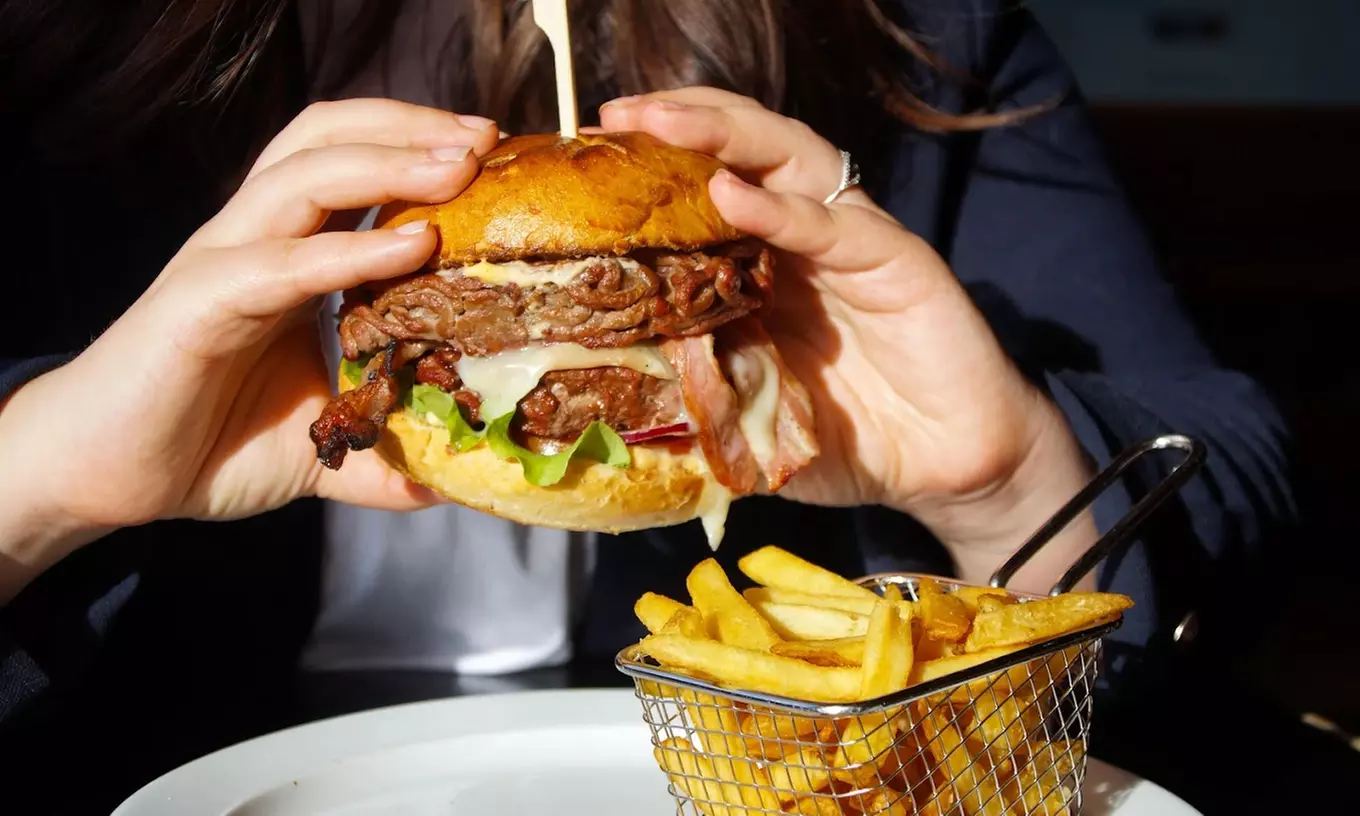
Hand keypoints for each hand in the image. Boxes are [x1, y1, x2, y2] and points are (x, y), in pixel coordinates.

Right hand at [0, 99, 500, 599]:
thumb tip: (447, 481)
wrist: (104, 475)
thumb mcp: (318, 445)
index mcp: (286, 254)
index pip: (352, 165)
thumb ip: (380, 456)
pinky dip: (350, 249)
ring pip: (305, 175)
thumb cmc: (204, 443)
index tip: (496, 155)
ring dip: (388, 161)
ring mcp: (224, 262)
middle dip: (410, 126)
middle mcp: (255, 240)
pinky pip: (283, 261)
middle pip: (329, 139)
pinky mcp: (198, 302)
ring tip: (461, 164)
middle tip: (486, 137)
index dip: (418, 146)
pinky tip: (412, 244)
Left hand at [600, 89, 1096, 585]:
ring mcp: (851, 242)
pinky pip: (833, 226)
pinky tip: (734, 192)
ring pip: (788, 159)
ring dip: (723, 135)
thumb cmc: (850, 440)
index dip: (650, 168)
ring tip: (662, 124)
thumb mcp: (755, 422)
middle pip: (741, 151)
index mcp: (764, 267)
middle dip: (677, 124)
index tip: (584, 158)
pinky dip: (782, 208)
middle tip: (614, 120)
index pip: (703, 190)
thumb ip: (701, 398)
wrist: (948, 466)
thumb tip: (619, 400)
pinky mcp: (898, 261)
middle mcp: (804, 238)